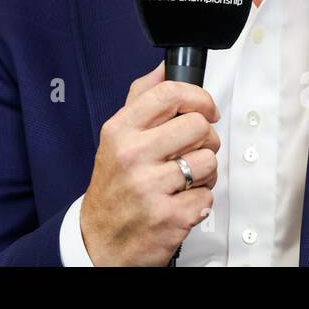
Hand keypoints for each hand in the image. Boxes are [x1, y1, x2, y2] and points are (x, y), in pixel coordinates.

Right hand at [78, 61, 220, 265]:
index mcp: (121, 130)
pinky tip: (181, 201)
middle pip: (198, 126)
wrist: (100, 240)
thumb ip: (141, 99)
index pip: (169, 93)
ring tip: (185, 179)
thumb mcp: (116, 137)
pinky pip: (208, 197)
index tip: (205, 109)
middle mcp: (133, 155)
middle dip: (205, 139)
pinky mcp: (169, 216)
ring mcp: (150, 186)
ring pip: (209, 161)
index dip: (198, 97)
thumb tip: (163, 67)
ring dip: (205, 173)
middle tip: (192, 150)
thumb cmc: (113, 187)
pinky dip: (200, 201)